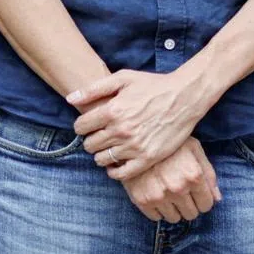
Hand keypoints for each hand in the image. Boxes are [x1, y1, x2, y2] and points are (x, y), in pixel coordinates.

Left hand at [68, 68, 210, 180]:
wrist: (184, 97)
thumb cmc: (152, 85)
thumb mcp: (122, 79)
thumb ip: (93, 89)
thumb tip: (69, 98)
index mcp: (112, 110)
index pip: (81, 126)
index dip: (80, 126)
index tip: (86, 125)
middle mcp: (121, 130)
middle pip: (90, 144)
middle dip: (89, 140)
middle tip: (97, 136)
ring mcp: (134, 146)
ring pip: (102, 159)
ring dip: (100, 154)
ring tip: (106, 147)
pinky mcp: (148, 158)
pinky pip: (122, 174)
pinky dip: (114, 171)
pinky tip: (114, 164)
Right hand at [121, 139, 221, 223]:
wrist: (134, 137)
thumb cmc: (168, 141)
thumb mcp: (193, 149)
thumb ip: (208, 173)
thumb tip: (217, 198)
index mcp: (193, 175)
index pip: (206, 205)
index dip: (202, 198)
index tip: (194, 191)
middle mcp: (177, 188)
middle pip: (191, 214)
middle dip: (188, 204)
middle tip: (179, 190)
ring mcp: (158, 195)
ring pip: (174, 218)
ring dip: (172, 208)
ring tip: (166, 191)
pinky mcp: (141, 199)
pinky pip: (155, 217)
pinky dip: (156, 208)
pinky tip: (154, 192)